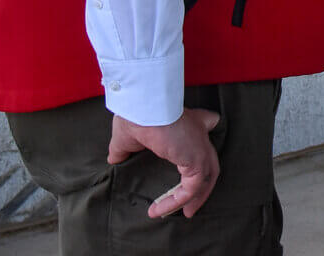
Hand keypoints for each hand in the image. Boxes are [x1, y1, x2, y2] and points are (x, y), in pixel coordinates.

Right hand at [107, 109, 221, 219]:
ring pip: (204, 180)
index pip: (205, 127)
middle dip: (202, 186)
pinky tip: (158, 210)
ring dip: (192, 200)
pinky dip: (176, 202)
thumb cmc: (136, 117)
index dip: (202, 144)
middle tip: (191, 206)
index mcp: (188, 123)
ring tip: (181, 214)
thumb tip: (114, 159)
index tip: (195, 155)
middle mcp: (200, 134)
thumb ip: (124, 150)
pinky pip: (191, 190)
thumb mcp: (127, 137)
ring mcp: (202, 148)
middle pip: (209, 164)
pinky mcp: (198, 162)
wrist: (142, 110)